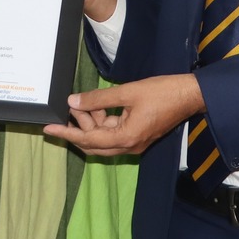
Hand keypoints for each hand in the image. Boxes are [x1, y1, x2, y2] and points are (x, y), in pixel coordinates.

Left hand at [42, 74, 202, 155]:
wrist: (190, 95)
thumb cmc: (161, 92)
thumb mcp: (127, 92)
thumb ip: (98, 99)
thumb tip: (74, 101)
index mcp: (126, 138)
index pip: (88, 140)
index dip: (67, 133)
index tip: (49, 128)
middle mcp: (129, 146)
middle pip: (94, 144)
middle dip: (78, 127)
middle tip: (70, 107)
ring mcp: (135, 142)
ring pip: (104, 138)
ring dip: (92, 123)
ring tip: (85, 102)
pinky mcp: (139, 135)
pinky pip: (114, 133)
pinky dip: (104, 122)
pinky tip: (99, 106)